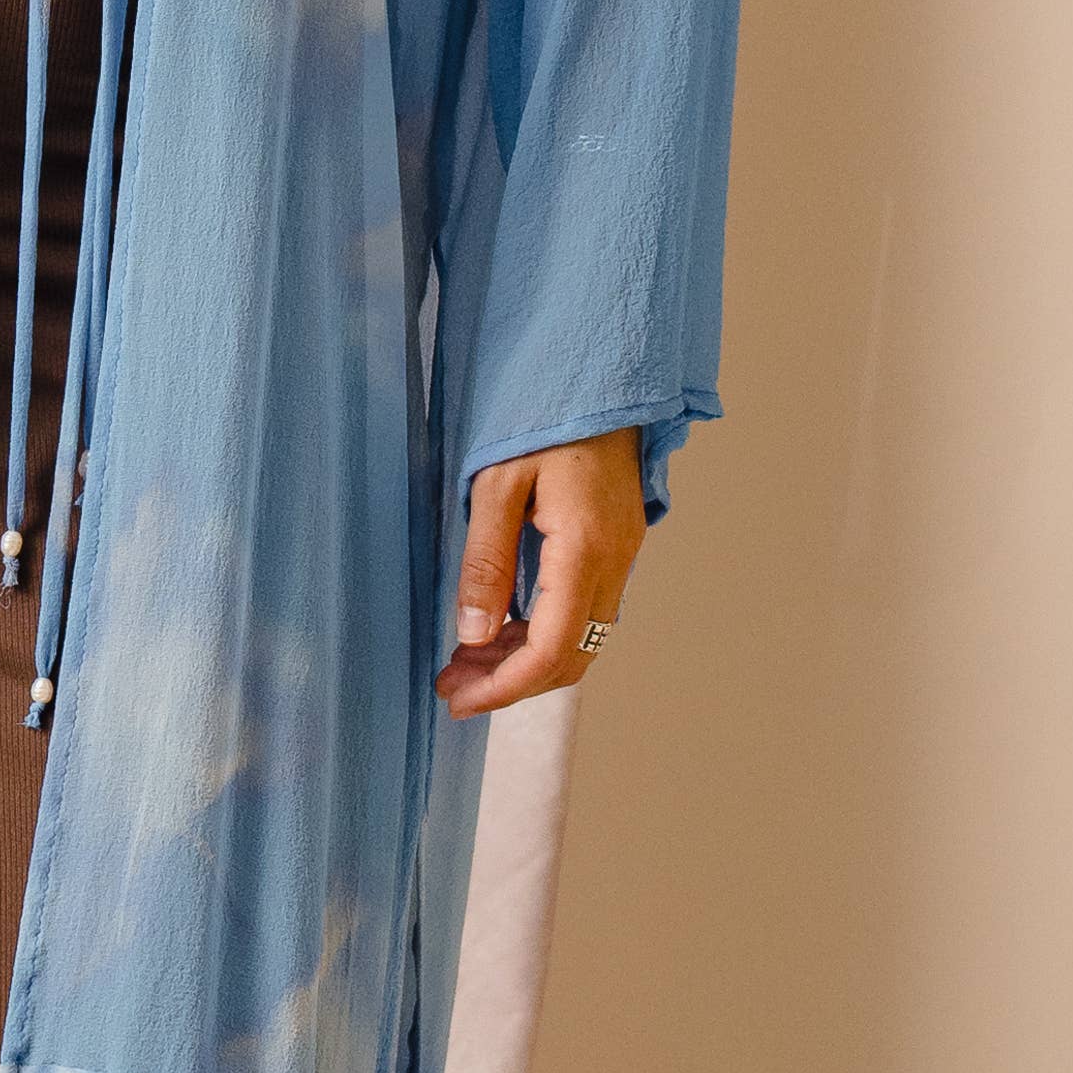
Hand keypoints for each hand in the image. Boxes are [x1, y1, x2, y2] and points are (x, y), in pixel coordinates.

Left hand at [434, 425, 644, 717]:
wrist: (598, 373)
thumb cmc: (542, 413)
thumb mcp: (496, 481)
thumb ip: (486, 560)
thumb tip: (475, 634)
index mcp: (585, 548)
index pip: (551, 649)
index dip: (504, 687)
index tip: (456, 699)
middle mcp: (615, 561)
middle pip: (571, 657)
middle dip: (510, 684)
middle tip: (449, 686)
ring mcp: (622, 554)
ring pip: (581, 640)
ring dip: (525, 662)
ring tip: (464, 663)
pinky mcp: (616, 544)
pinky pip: (585, 611)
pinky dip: (543, 633)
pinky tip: (500, 627)